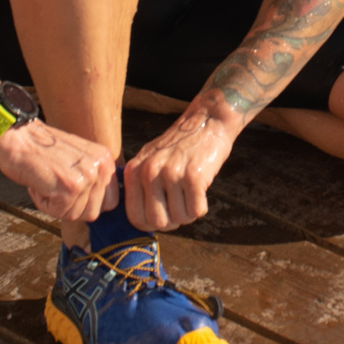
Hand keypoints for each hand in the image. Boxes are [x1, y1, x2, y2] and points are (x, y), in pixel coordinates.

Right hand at [0, 119, 118, 223]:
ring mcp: (87, 177)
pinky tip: (40, 185)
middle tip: (56, 189)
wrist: (19, 138)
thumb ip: (93, 178)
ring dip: (57, 206)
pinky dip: (44, 204)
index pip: (111, 201)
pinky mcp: (69, 187)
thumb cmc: (43, 150)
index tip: (73, 196)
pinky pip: (59, 213)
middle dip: (73, 208)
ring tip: (48, 183)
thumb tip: (99, 206)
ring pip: (76, 215)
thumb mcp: (80, 159)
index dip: (90, 204)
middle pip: (95, 212)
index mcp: (106, 159)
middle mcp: (101, 167)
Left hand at [122, 108, 239, 231]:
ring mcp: (171, 172)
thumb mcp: (150, 159)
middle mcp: (149, 171)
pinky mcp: (194, 175)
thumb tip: (141, 221)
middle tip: (180, 208)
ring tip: (191, 195)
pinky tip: (201, 191)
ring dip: (188, 214)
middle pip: (157, 222)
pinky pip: (197, 210)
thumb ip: (140, 186)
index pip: (135, 217)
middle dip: (172, 222)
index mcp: (134, 170)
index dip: (150, 223)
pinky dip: (201, 207)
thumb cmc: (180, 145)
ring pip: (179, 218)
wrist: (208, 120)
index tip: (162, 215)